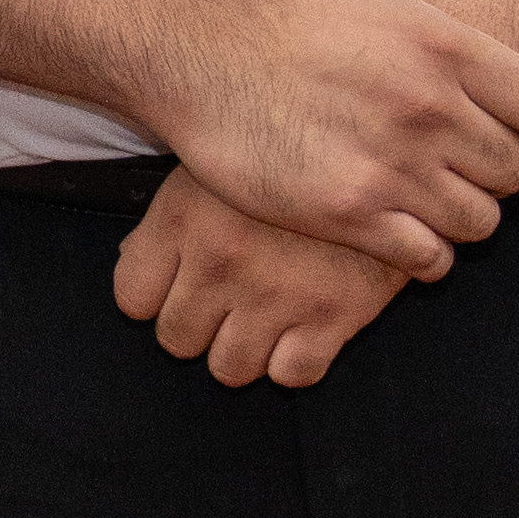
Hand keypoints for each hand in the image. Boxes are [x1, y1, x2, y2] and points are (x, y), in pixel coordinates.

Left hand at [110, 170, 411, 386]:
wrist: (386, 143)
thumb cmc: (293, 149)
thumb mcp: (219, 164)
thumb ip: (174, 218)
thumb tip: (135, 263)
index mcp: (184, 217)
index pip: (132, 298)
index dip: (153, 296)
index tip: (177, 285)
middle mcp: (222, 261)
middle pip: (177, 339)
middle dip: (198, 325)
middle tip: (226, 299)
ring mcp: (276, 293)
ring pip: (229, 368)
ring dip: (242, 350)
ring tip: (263, 315)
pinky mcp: (334, 315)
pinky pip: (292, 374)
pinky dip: (294, 360)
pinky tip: (302, 327)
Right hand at [146, 0, 518, 277]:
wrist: (198, 60)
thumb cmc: (285, 21)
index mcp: (445, 47)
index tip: (516, 135)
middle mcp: (428, 107)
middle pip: (517, 172)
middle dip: (496, 175)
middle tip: (464, 170)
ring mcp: (391, 164)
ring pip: (480, 221)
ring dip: (462, 217)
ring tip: (432, 203)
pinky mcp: (349, 213)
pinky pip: (429, 258)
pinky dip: (426, 255)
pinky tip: (403, 234)